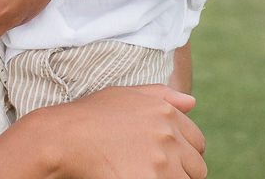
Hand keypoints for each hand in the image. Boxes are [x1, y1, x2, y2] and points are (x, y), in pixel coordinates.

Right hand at [38, 85, 206, 178]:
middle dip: (181, 171)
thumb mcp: (127, 94)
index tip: (168, 159)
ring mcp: (161, 162)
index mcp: (166, 113)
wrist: (67, 137)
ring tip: (145, 173)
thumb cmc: (93, 115)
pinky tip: (135, 176)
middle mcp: (169, 136)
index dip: (185, 153)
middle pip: (197, 168)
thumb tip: (192, 102)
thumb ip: (163, 95)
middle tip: (156, 170)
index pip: (198, 142)